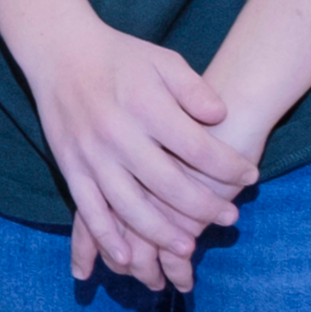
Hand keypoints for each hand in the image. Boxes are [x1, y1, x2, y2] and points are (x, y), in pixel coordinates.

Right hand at [21, 21, 244, 292]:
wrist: (59, 52)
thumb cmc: (120, 57)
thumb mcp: (164, 61)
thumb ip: (194, 89)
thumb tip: (221, 116)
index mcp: (145, 107)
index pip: (197, 147)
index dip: (228, 166)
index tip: (251, 176)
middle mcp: (118, 134)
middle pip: (168, 184)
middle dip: (204, 206)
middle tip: (231, 219)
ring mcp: (91, 155)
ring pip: (129, 206)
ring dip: (160, 233)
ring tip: (187, 247)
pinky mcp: (70, 168)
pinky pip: (89, 210)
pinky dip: (107, 238)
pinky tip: (126, 259)